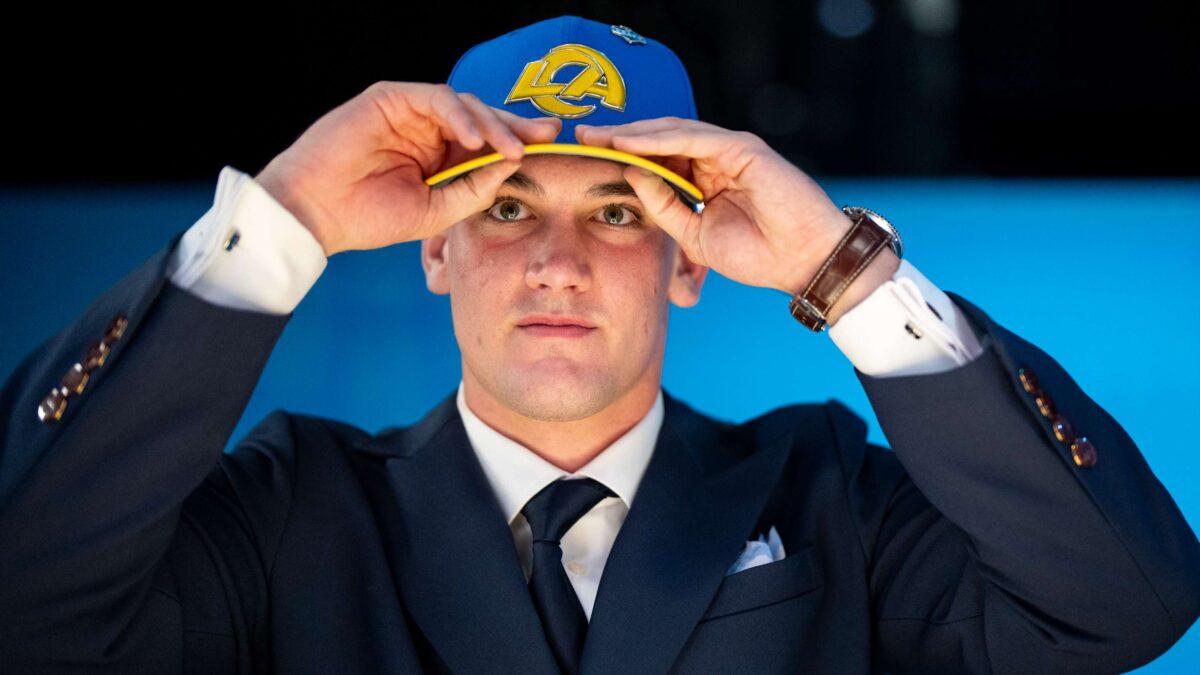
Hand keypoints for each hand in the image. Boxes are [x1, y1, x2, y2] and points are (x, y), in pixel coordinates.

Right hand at [254, 82, 561, 255]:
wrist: (318, 214)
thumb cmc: (368, 217)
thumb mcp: (436, 211)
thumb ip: (473, 189)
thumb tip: (512, 167)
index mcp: (440, 158)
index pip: (487, 145)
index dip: (518, 146)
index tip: (551, 154)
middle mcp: (429, 131)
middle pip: (483, 119)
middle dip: (517, 127)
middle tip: (547, 136)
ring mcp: (411, 112)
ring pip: (466, 106)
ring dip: (493, 125)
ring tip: (514, 148)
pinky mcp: (392, 98)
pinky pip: (437, 98)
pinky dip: (461, 115)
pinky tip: (475, 138)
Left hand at [575, 118, 898, 322]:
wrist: (802, 262)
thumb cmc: (758, 254)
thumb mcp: (695, 237)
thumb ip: (665, 207)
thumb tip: (630, 177)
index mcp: (704, 178)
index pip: (656, 160)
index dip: (621, 157)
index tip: (586, 160)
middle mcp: (714, 158)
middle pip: (658, 139)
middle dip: (619, 137)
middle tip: (581, 137)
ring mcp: (729, 149)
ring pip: (672, 132)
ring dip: (633, 133)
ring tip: (599, 136)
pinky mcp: (742, 148)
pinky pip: (693, 138)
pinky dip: (660, 139)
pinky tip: (632, 142)